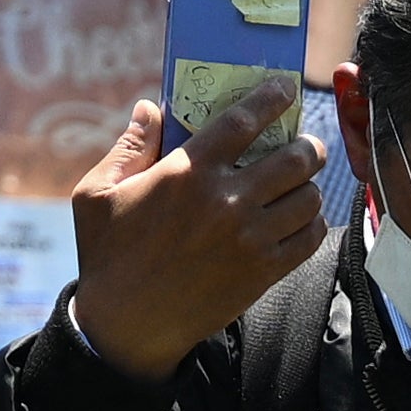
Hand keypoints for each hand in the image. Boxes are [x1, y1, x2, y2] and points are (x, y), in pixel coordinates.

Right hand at [66, 91, 330, 379]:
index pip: (243, 122)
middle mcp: (226, 201)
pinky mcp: (264, 271)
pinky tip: (301, 217)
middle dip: (307, 144)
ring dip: (310, 183)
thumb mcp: (97, 192)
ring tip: (303, 182)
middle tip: (304, 143)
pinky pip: (309, 237)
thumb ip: (129, 146)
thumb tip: (150, 107)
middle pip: (294, 157)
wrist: (128, 323)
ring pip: (308, 197)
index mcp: (187, 173)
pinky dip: (313, 222)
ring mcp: (251, 238)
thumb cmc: (107, 253)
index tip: (284, 88)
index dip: (270, 99)